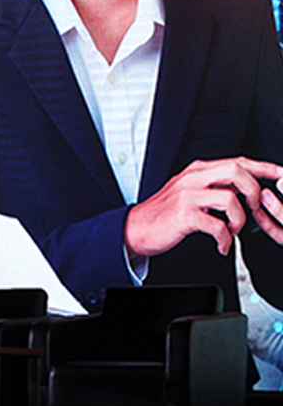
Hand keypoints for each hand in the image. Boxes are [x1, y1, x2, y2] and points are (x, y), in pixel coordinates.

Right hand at [124, 156, 282, 257]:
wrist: (137, 227)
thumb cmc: (165, 212)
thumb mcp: (189, 190)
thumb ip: (213, 184)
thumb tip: (245, 187)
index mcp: (197, 170)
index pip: (237, 161)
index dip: (263, 167)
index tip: (281, 173)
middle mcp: (192, 178)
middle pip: (236, 171)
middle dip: (253, 192)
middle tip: (253, 209)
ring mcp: (187, 196)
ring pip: (229, 197)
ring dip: (240, 219)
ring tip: (233, 230)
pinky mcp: (183, 215)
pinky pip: (216, 225)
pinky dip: (225, 239)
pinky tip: (221, 244)